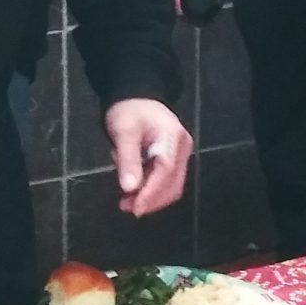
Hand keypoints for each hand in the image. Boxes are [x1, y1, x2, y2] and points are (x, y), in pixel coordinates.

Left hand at [104, 98, 191, 216]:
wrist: (135, 96)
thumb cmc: (129, 110)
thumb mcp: (123, 132)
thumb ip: (128, 160)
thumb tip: (129, 188)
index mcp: (172, 136)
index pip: (165, 171)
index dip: (151, 192)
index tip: (135, 208)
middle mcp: (181, 147)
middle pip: (173, 183)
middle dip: (150, 199)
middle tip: (126, 206)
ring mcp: (180, 153)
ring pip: (171, 186)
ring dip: (150, 197)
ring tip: (126, 199)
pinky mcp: (174, 159)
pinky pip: (166, 180)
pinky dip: (151, 189)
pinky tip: (134, 187)